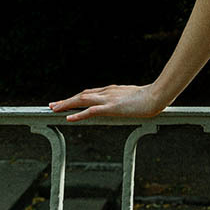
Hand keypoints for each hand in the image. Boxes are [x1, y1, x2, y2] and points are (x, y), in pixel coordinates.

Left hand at [49, 84, 164, 122]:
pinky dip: (78, 114)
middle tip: (52, 105)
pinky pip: (91, 111)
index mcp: (111, 91)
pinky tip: (68, 118)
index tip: (66, 101)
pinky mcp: (111, 107)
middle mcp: (106, 92)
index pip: (89, 93)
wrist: (157, 95)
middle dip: (66, 100)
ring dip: (67, 104)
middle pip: (81, 95)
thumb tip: (126, 105)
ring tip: (54, 109)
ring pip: (82, 100)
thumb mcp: (134, 98)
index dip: (76, 97)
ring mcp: (108, 99)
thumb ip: (126, 101)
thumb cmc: (150, 97)